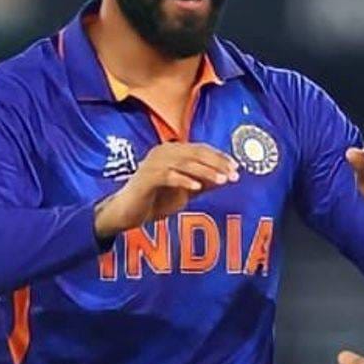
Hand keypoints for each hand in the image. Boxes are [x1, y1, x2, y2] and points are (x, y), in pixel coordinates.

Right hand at [94, 142, 239, 238]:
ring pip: (184, 162)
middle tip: (233, 174)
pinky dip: (184, 180)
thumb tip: (225, 177)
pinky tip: (197, 188)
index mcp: (172, 152)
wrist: (127, 214)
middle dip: (217, 163)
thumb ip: (202, 183)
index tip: (237, 168)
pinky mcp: (146, 177)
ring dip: (205, 171)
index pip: (201, 149)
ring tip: (222, 180)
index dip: (220, 157)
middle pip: (195, 152)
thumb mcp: (184, 192)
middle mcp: (163, 152)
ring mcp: (153, 163)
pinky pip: (168, 175)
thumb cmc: (154, 201)